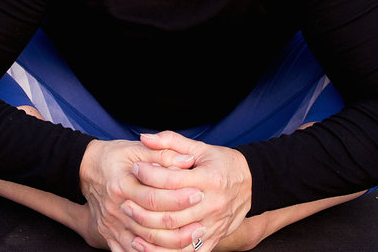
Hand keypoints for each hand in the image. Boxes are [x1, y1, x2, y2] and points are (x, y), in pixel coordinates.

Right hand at [79, 138, 206, 251]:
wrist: (86, 169)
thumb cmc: (114, 157)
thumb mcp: (136, 149)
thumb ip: (162, 154)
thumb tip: (188, 160)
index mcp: (121, 186)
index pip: (153, 197)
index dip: (178, 197)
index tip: (199, 193)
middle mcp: (115, 209)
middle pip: (150, 225)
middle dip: (179, 225)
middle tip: (202, 222)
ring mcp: (111, 226)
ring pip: (143, 245)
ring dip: (169, 245)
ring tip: (192, 239)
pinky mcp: (109, 237)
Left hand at [127, 132, 252, 251]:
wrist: (252, 184)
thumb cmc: (222, 163)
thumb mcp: (200, 148)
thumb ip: (171, 141)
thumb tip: (144, 137)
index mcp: (209, 179)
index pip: (173, 180)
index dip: (150, 174)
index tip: (134, 168)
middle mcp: (213, 204)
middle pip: (172, 213)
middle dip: (144, 208)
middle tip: (125, 201)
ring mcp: (214, 225)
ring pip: (177, 238)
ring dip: (150, 235)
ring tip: (131, 226)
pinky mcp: (214, 239)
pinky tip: (147, 247)